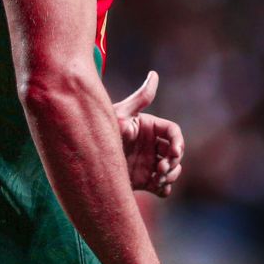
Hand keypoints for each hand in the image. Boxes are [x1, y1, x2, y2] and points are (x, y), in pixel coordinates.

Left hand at [113, 72, 183, 197]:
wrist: (85, 157)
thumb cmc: (103, 129)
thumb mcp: (121, 114)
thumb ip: (140, 99)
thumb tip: (154, 74)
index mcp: (150, 127)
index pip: (173, 132)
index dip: (178, 142)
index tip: (174, 153)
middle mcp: (153, 145)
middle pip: (176, 152)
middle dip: (174, 161)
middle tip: (161, 169)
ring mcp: (150, 162)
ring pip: (172, 170)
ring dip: (171, 175)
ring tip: (158, 179)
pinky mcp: (145, 179)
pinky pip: (163, 186)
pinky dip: (164, 188)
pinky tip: (157, 188)